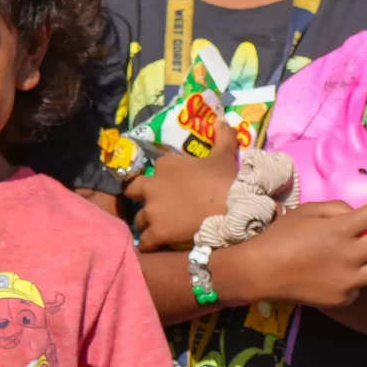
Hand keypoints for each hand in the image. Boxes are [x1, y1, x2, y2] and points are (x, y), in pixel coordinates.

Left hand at [125, 118, 239, 250]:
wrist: (232, 209)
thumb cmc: (225, 180)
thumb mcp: (223, 155)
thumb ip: (222, 136)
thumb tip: (224, 119)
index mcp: (165, 164)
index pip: (153, 171)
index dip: (160, 181)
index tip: (169, 189)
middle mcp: (153, 185)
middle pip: (134, 191)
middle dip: (141, 198)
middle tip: (154, 207)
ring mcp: (153, 210)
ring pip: (139, 219)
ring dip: (146, 223)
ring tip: (156, 229)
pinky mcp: (156, 232)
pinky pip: (145, 241)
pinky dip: (148, 245)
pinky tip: (153, 247)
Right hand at [226, 191, 366, 308]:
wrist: (261, 272)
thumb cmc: (281, 236)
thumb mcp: (307, 212)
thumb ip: (336, 209)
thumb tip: (358, 213)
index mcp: (340, 229)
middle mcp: (350, 255)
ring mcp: (349, 280)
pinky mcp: (344, 299)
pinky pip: (361, 286)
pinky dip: (357, 278)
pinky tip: (340, 274)